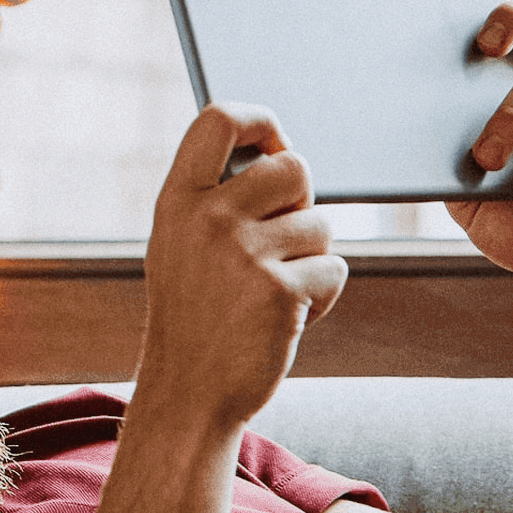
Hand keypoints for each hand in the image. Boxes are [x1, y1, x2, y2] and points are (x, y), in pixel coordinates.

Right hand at [138, 104, 347, 429]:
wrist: (189, 393)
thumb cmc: (194, 316)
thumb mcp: (180, 246)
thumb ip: (215, 199)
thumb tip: (282, 153)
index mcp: (178, 201)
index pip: (220, 119)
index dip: (261, 120)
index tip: (274, 143)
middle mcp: (209, 219)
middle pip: (294, 167)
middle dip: (302, 204)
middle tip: (280, 244)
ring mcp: (245, 254)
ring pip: (321, 224)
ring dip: (312, 258)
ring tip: (274, 292)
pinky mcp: (282, 291)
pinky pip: (334, 269)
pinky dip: (322, 296)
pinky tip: (287, 319)